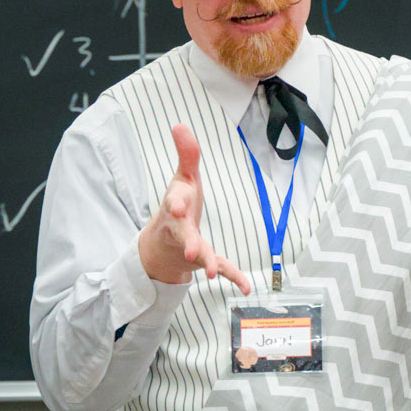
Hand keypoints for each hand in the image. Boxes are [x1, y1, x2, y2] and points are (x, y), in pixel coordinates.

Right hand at [137, 124, 252, 293]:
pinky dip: (234, 277)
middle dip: (186, 240)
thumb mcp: (183, 179)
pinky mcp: (205, 260)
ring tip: (212, 273)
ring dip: (207, 262)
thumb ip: (186, 154)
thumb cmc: (178, 205)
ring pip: (199, 255)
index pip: (174, 202)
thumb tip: (178, 123)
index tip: (178, 206)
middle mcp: (180, 229)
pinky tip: (247, 287)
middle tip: (190, 251)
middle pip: (182, 234)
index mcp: (176, 206)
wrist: (163, 244)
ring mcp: (191, 246)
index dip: (176, 203)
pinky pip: (221, 268)